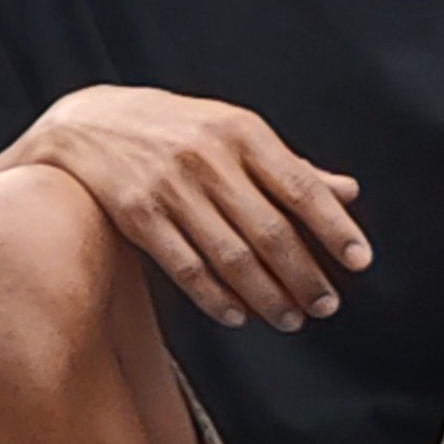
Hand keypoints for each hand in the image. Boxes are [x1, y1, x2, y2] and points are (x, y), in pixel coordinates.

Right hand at [1, 85, 369, 329]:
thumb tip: (348, 193)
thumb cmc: (172, 128)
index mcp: (240, 132)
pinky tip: (238, 314)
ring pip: (231, 256)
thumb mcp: (231, 131)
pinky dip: (215, 297)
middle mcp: (207, 158)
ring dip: (267, 295)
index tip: (360, 262)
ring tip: (290, 319)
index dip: (334, 228)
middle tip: (327, 305)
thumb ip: (287, 165)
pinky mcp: (136, 215)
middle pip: (269, 231)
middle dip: (305, 275)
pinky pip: (185, 267)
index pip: (300, 187)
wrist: (84, 124)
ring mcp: (169, 187)